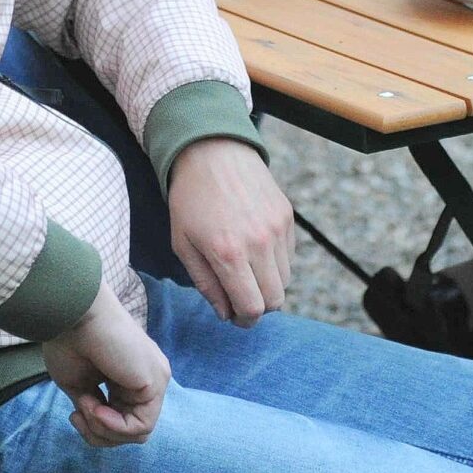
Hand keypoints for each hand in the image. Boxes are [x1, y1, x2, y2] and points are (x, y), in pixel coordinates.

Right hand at [42, 285, 168, 446]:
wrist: (71, 315)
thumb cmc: (70, 342)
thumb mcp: (81, 386)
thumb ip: (96, 408)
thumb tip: (101, 427)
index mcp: (130, 378)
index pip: (124, 423)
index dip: (96, 429)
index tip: (74, 414)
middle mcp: (148, 379)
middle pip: (132, 432)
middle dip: (99, 433)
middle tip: (77, 415)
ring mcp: (155, 379)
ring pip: (138, 433)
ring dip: (104, 429)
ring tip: (86, 406)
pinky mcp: (155, 380)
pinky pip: (141, 425)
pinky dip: (114, 425)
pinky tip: (95, 407)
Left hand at [168, 137, 293, 325]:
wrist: (213, 151)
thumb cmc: (190, 199)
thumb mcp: (183, 244)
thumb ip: (206, 284)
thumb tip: (225, 313)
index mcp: (228, 253)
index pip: (252, 308)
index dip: (244, 320)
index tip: (235, 316)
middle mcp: (259, 243)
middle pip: (275, 300)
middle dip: (258, 307)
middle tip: (240, 298)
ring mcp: (277, 229)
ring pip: (285, 280)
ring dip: (267, 284)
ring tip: (245, 269)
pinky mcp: (288, 217)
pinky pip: (289, 256)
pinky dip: (275, 262)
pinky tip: (254, 247)